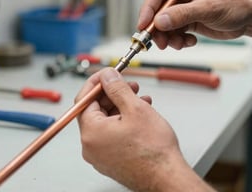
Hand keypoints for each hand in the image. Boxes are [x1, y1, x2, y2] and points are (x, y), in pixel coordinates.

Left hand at [76, 68, 211, 191]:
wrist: (167, 177)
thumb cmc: (153, 151)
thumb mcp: (135, 108)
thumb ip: (117, 88)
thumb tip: (107, 76)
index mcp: (91, 132)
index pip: (84, 99)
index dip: (97, 82)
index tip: (107, 74)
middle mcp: (91, 146)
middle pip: (95, 110)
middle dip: (113, 94)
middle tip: (128, 85)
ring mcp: (100, 155)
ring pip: (106, 121)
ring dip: (121, 107)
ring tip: (139, 99)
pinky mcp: (111, 159)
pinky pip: (111, 134)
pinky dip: (123, 121)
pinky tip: (139, 115)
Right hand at [137, 0, 251, 49]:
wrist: (251, 17)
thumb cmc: (237, 3)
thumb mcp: (209, 8)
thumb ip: (183, 14)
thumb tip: (159, 21)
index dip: (148, 9)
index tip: (143, 25)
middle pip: (157, 10)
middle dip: (158, 28)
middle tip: (160, 43)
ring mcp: (183, 6)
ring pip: (164, 24)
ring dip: (168, 37)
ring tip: (179, 44)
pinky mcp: (186, 19)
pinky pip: (173, 32)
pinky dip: (177, 40)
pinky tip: (189, 41)